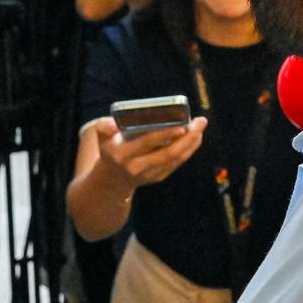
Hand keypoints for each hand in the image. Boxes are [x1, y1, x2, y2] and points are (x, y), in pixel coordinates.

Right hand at [86, 115, 206, 189]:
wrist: (111, 180)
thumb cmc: (110, 149)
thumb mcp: (102, 138)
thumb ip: (104, 127)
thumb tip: (110, 123)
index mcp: (123, 155)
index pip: (147, 143)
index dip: (165, 135)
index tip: (181, 125)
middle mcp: (137, 167)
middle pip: (168, 153)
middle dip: (187, 137)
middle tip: (200, 121)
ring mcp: (149, 175)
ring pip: (176, 159)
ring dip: (191, 143)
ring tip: (200, 127)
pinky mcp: (158, 177)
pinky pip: (177, 163)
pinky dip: (188, 150)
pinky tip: (195, 137)